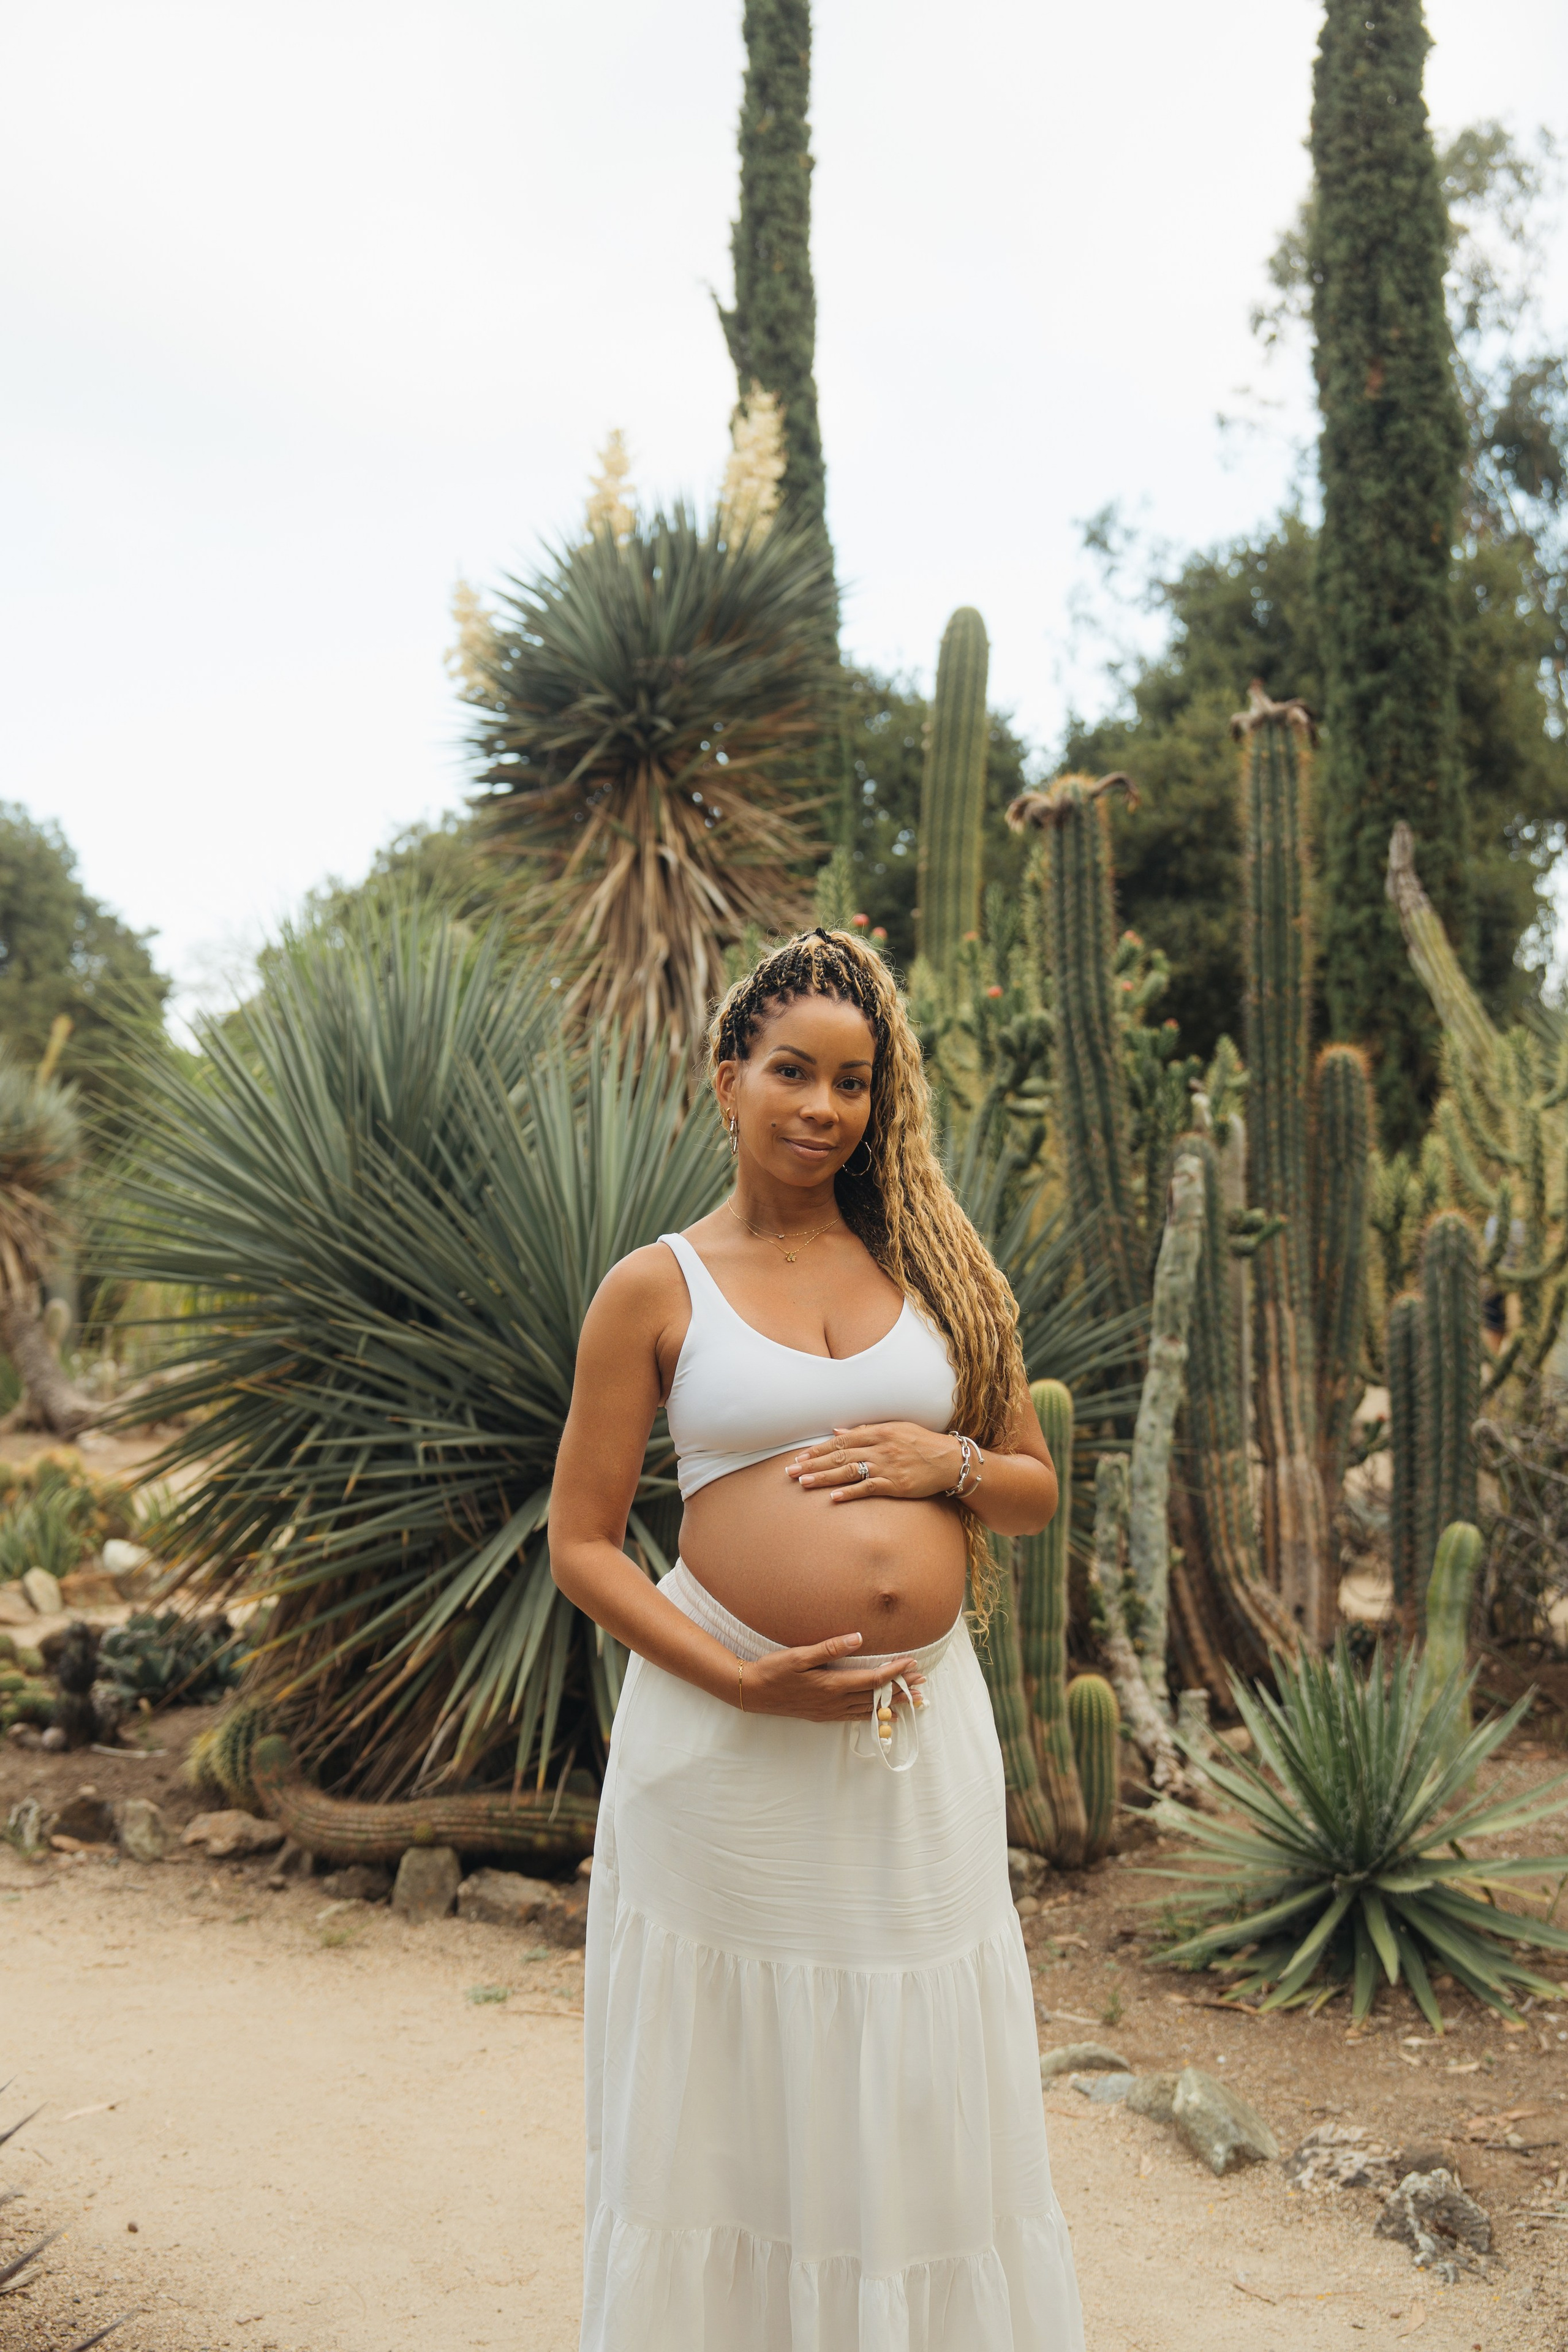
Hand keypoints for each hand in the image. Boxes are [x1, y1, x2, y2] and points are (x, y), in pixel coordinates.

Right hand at [740, 1632, 926, 1719]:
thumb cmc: (774, 1670)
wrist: (752, 1692)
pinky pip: (856, 1717)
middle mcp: (834, 1702)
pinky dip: (874, 1714)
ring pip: (869, 1710)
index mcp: (830, 1686)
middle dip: (901, 1689)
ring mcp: (829, 1712)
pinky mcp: (824, 1715)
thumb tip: (858, 1638)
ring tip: (912, 1699)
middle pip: (876, 1697)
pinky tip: (883, 1714)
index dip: (894, 1673)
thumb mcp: (799, 1655)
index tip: (912, 1663)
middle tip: (922, 1683)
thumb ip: (830, 1648)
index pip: (871, 1680)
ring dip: (892, 1703)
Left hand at [786, 1421, 962, 1503]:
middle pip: (839, 1456)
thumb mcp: (895, 1429)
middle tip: (791, 1471)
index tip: (800, 1456)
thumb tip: (838, 1431)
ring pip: (848, 1472)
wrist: (950, 1461)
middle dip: (812, 1464)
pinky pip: (867, 1488)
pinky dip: (849, 1493)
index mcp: (878, 1432)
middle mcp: (879, 1448)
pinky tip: (833, 1497)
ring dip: (823, 1477)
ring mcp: (886, 1466)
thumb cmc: (922, 1443)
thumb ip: (866, 1430)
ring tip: (803, 1483)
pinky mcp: (895, 1485)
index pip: (841, 1441)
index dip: (818, 1449)